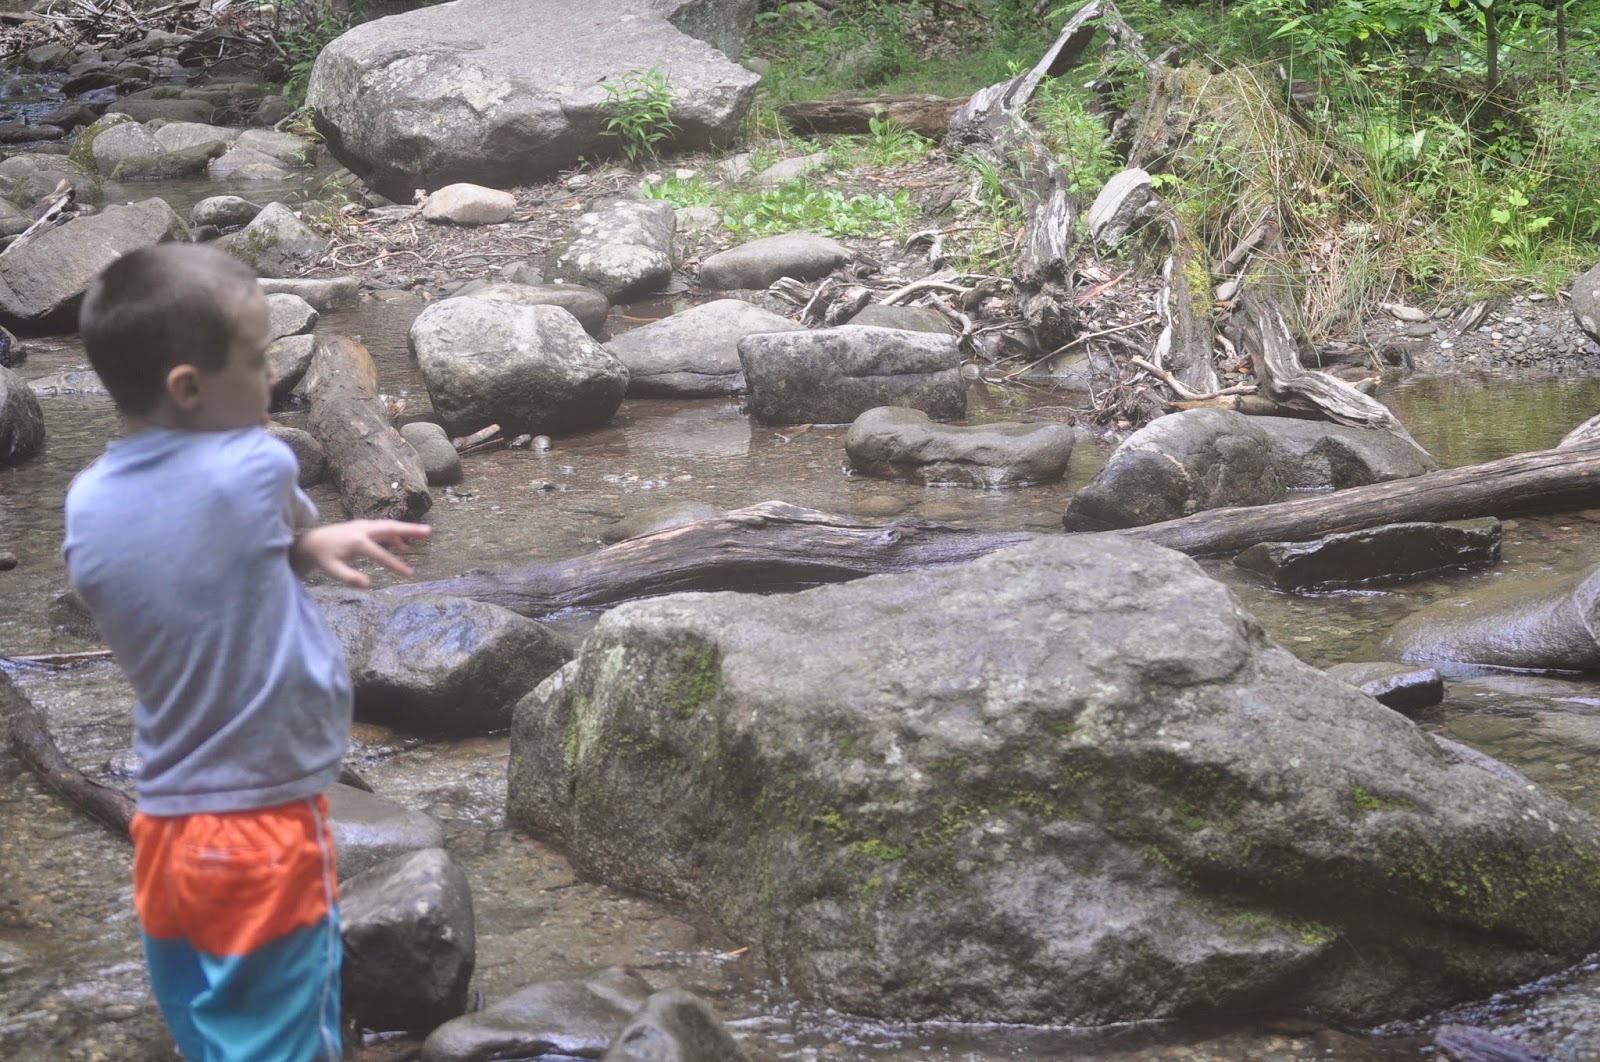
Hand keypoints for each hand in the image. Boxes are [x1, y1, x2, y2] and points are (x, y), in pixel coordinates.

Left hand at [293, 520, 431, 587]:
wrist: (312, 542)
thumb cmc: (323, 558)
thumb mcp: (332, 570)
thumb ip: (349, 577)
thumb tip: (367, 585)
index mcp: (357, 542)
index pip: (381, 555)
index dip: (396, 565)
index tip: (409, 574)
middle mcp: (363, 530)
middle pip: (390, 528)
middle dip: (410, 530)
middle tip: (429, 531)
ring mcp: (363, 526)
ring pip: (388, 526)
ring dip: (406, 529)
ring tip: (424, 534)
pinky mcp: (363, 527)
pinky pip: (382, 528)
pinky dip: (394, 534)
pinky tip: (401, 545)